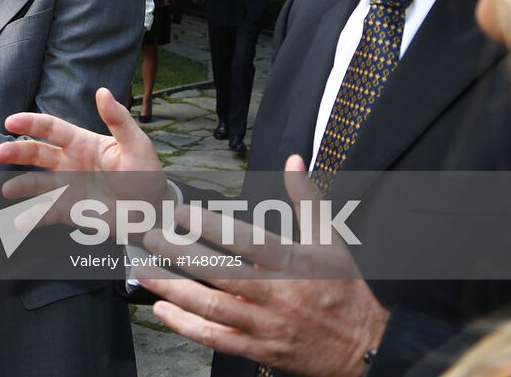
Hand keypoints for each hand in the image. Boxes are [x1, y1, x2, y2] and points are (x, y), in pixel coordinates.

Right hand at [0, 88, 167, 207]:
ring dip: (21, 185)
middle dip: (17, 152)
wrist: (153, 212)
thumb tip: (102, 92)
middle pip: (37, 153)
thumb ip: (118, 120)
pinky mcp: (70, 211)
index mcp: (82, 142)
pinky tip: (20, 221)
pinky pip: (47, 212)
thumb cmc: (146, 173)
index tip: (11, 121)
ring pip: (37, 183)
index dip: (31, 123)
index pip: (51, 128)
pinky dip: (32, 217)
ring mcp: (67, 187)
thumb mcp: (136, 145)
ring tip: (7, 190)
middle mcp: (69, 163)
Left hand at [140, 155, 386, 376]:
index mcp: (289, 263)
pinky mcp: (259, 350)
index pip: (242, 240)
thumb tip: (294, 159)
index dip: (208, 225)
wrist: (367, 346)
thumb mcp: (331, 239)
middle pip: (217, 272)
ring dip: (173, 289)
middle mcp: (274, 294)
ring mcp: (265, 325)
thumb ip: (308, 198)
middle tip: (150, 237)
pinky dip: (186, 327)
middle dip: (178, 254)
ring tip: (143, 271)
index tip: (180, 212)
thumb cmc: (346, 288)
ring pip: (210, 308)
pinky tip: (161, 310)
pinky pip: (216, 339)